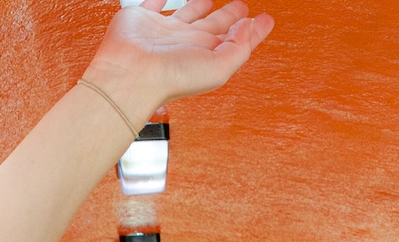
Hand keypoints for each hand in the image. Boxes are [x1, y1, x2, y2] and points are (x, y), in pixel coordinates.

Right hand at [85, 0, 274, 123]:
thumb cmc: (171, 77)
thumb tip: (249, 25)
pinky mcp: (144, 19)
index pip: (237, 41)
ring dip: (201, 4)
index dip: (254, 31)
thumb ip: (239, 46)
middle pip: (216, 25)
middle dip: (230, 15)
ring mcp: (166, 31)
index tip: (267, 20)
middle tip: (242, 7)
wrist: (132, 73)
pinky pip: (156, 2)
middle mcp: (188, 44)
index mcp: (208, 55)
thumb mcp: (219, 67)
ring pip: (189, 13)